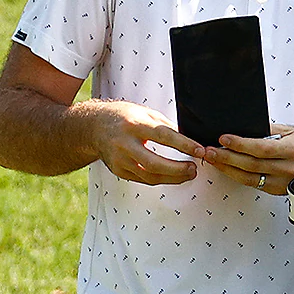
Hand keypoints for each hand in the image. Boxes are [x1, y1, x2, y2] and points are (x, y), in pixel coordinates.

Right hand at [85, 101, 204, 184]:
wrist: (94, 127)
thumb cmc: (124, 117)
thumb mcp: (145, 113)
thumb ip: (166, 126)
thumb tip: (189, 138)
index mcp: (134, 124)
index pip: (163, 136)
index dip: (184, 145)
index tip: (200, 150)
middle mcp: (124, 143)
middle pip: (155, 163)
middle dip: (178, 169)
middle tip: (195, 168)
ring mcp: (119, 160)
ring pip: (150, 176)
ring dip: (173, 178)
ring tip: (189, 173)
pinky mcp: (118, 170)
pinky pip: (143, 180)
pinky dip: (161, 179)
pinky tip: (173, 176)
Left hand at [204, 124, 293, 194]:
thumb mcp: (291, 130)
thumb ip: (267, 130)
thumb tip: (243, 128)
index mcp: (292, 150)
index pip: (260, 148)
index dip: (239, 144)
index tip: (222, 138)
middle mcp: (289, 169)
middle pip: (251, 165)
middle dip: (227, 158)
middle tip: (209, 151)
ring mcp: (284, 183)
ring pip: (250, 178)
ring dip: (228, 169)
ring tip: (213, 160)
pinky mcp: (279, 191)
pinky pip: (255, 184)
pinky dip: (239, 177)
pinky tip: (227, 169)